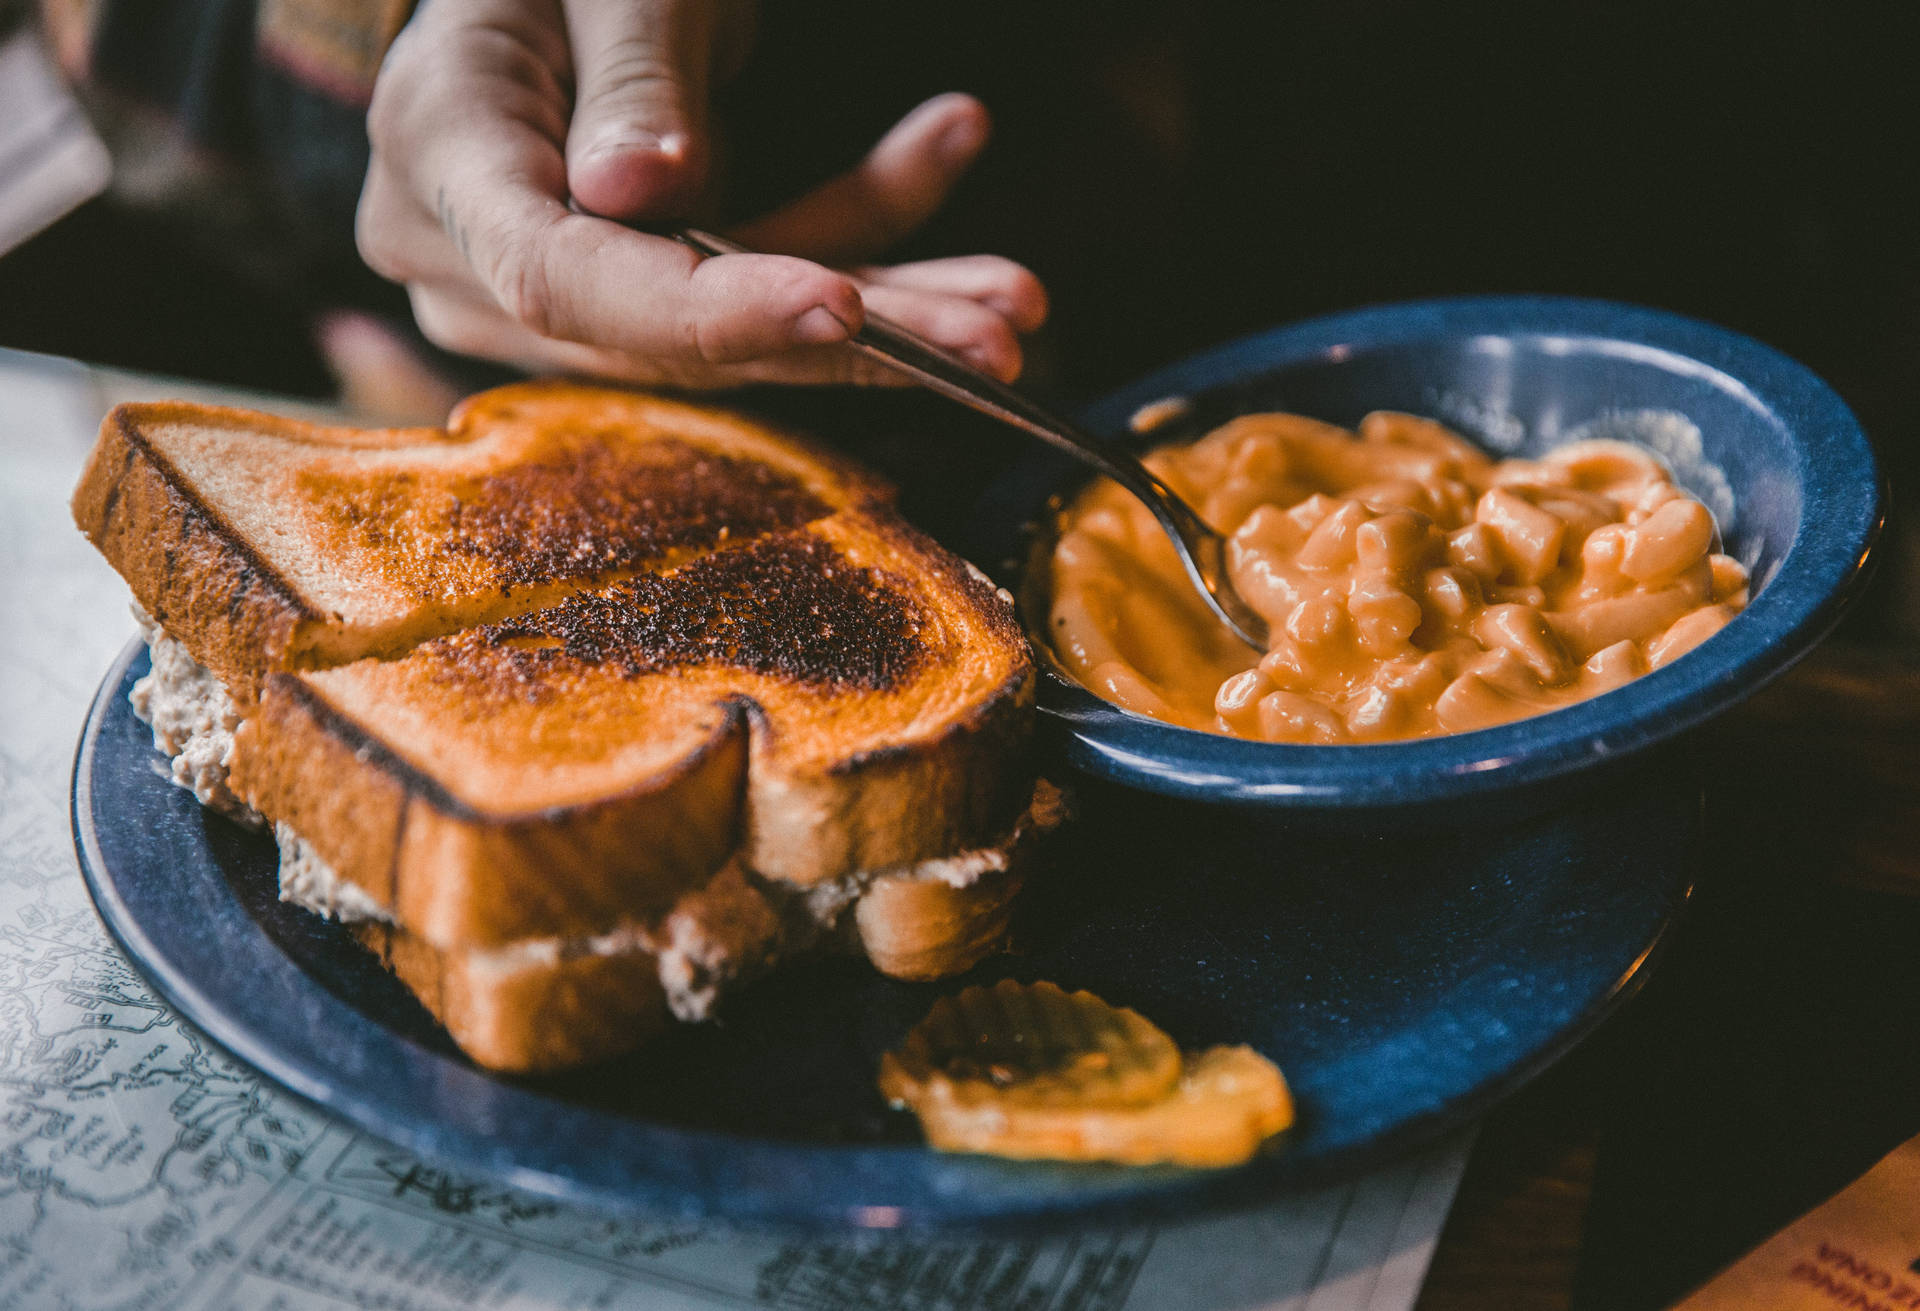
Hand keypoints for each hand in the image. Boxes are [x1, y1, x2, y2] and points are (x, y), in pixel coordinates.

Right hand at [355, 0, 1046, 388]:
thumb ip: (629, 71)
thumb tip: (642, 196)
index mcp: (443, 151)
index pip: (564, 277)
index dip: (711, 311)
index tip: (846, 306)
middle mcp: (476, 254)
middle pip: (673, 332)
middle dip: (855, 330)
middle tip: (1001, 324)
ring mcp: (550, 290)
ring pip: (731, 335)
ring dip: (885, 306)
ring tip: (1009, 294)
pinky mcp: (624, 291)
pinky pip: (745, 290)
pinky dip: (850, 236)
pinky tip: (938, 153)